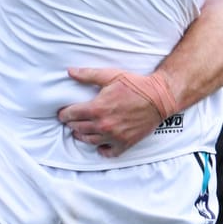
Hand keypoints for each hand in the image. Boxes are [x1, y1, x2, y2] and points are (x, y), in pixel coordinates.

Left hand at [58, 67, 172, 157]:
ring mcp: (114, 136)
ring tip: (81, 131)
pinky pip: (108, 152)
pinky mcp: (125, 143)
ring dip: (82, 136)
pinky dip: (102, 149)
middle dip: (71, 124)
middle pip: (78, 128)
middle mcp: (103, 125)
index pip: (71, 115)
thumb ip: (88, 74)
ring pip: (89, 141)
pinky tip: (100, 144)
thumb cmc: (135, 85)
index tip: (63, 113)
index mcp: (97, 108)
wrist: (159, 98)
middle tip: (71, 120)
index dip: (64, 113)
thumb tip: (69, 71)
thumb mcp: (111, 75)